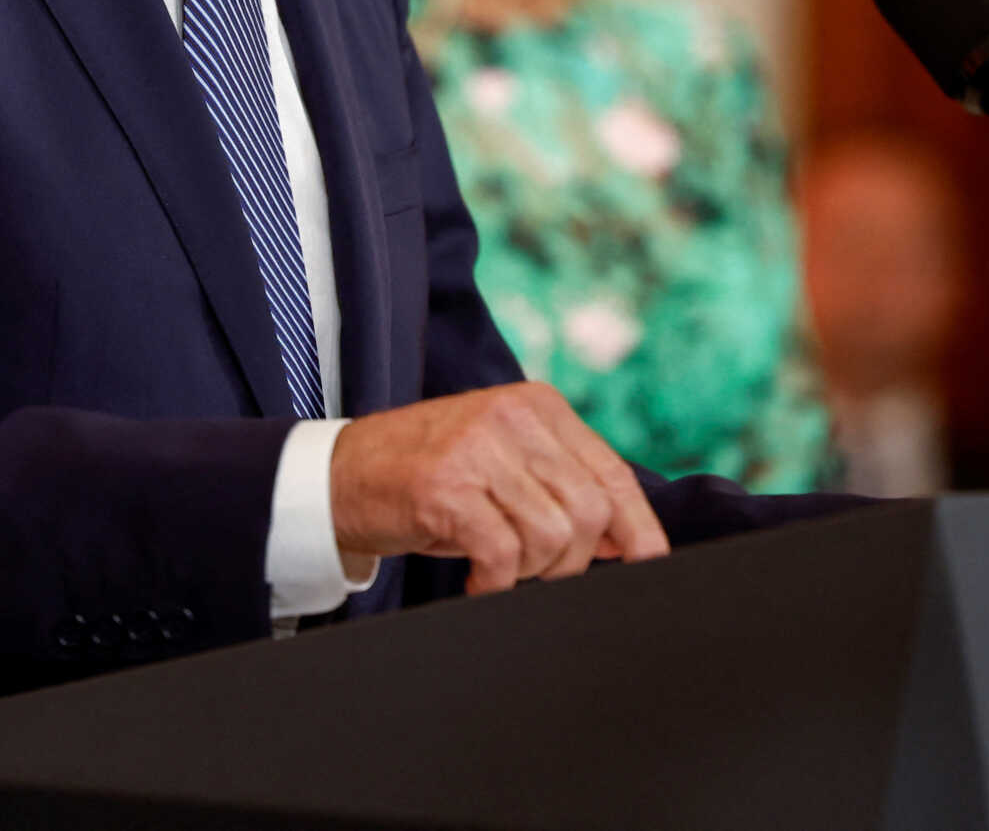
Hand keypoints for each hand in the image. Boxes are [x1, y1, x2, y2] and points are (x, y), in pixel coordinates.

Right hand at [329, 382, 670, 594]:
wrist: (339, 474)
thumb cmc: (428, 476)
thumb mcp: (502, 463)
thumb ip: (561, 486)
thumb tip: (628, 539)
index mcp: (537, 406)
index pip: (611, 472)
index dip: (638, 527)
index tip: (649, 562)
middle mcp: (512, 417)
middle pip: (591, 511)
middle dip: (572, 560)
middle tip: (535, 571)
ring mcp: (479, 448)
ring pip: (553, 536)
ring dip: (532, 572)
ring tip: (499, 568)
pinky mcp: (447, 487)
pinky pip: (505, 555)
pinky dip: (497, 583)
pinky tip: (478, 582)